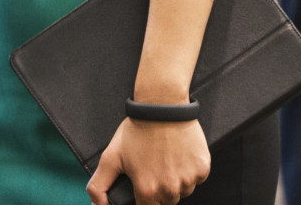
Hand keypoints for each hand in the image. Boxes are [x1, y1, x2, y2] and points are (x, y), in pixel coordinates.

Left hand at [87, 117, 209, 204]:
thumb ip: (99, 185)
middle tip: (155, 166)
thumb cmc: (137, 130)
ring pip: (183, 191)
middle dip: (160, 189)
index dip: (145, 196)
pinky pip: (197, 178)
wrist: (162, 106)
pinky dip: (191, 170)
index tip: (146, 181)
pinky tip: (180, 155)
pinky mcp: (202, 168)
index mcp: (147, 191)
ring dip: (177, 181)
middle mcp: (170, 190)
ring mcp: (188, 179)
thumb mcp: (111, 157)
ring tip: (167, 159)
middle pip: (167, 202)